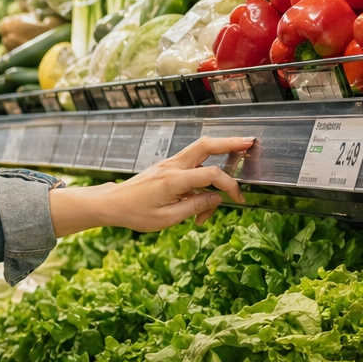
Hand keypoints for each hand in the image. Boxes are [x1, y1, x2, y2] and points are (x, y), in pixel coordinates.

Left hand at [48, 136, 250, 235]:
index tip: (238, 199)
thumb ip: (194, 207)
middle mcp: (172, 166)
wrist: (112, 204)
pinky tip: (204, 196)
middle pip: (206, 145)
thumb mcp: (166, 218)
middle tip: (250, 143)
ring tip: (235, 163)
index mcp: (173, 180)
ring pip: (200, 150)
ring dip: (220, 152)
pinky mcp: (168, 167)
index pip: (211, 176)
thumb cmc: (135, 213)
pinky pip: (192, 164)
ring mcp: (169, 164)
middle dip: (230, 143)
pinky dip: (204, 173)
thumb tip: (216, 198)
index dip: (230, 186)